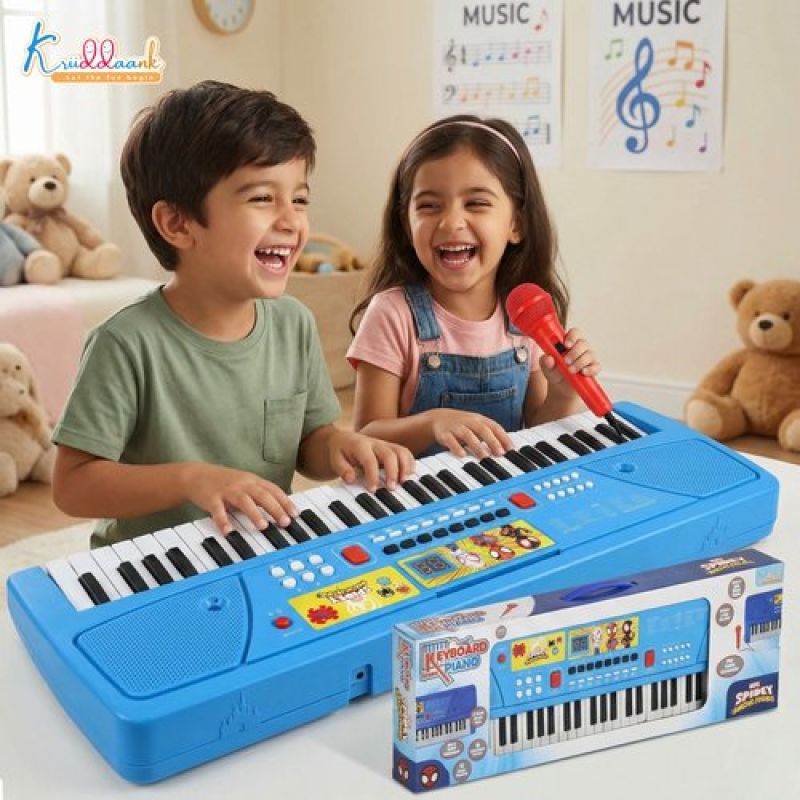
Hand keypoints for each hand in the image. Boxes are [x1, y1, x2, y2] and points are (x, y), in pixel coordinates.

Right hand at [182, 462, 296, 535]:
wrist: (196, 475)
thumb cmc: (224, 482)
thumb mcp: (245, 484)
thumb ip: (261, 494)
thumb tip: (282, 507)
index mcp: (252, 481)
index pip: (273, 490)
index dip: (285, 502)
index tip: (295, 514)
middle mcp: (242, 484)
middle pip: (262, 495)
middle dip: (275, 508)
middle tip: (285, 522)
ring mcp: (227, 490)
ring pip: (244, 501)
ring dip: (254, 514)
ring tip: (263, 526)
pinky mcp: (211, 498)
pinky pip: (218, 510)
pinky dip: (223, 521)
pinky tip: (228, 531)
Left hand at [326, 430, 414, 491]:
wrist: (341, 439)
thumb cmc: (339, 451)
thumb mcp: (334, 459)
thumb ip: (342, 469)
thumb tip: (351, 479)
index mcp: (360, 445)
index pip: (369, 459)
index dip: (373, 475)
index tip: (373, 489)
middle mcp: (374, 443)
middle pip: (389, 454)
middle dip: (393, 471)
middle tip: (391, 488)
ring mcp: (384, 444)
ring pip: (400, 451)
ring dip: (405, 467)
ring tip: (404, 482)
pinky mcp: (391, 448)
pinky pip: (405, 452)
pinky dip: (410, 463)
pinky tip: (410, 475)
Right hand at [427, 409, 513, 458]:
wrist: (438, 419)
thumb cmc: (463, 425)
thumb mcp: (478, 427)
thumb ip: (492, 436)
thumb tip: (508, 450)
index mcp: (479, 420)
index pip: (494, 427)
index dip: (503, 437)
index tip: (511, 449)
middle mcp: (469, 422)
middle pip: (482, 429)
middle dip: (492, 441)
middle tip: (500, 453)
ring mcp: (456, 427)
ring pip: (467, 435)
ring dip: (476, 446)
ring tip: (484, 456)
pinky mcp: (444, 434)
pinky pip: (450, 440)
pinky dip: (456, 447)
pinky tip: (462, 455)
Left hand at [540, 327, 600, 393]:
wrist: (561, 387)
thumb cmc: (554, 372)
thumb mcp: (546, 368)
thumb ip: (545, 362)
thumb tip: (548, 358)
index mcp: (569, 342)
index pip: (574, 333)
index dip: (572, 336)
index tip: (566, 345)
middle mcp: (580, 348)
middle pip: (583, 343)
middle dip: (574, 352)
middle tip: (566, 361)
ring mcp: (588, 357)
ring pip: (590, 354)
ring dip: (580, 362)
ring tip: (570, 371)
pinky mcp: (593, 368)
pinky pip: (596, 366)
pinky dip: (590, 369)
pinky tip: (583, 372)